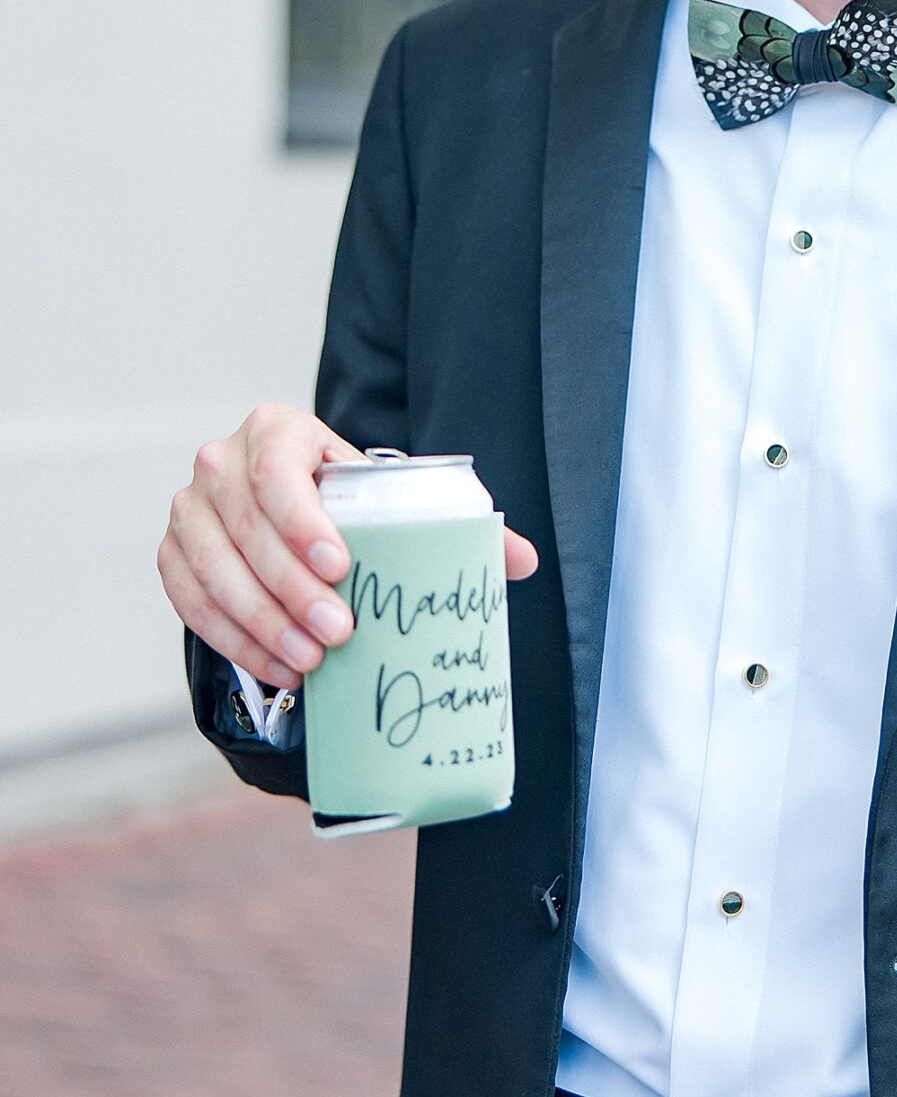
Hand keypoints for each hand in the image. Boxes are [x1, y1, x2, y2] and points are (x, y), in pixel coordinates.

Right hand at [157, 406, 539, 687]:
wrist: (291, 510)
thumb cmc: (350, 502)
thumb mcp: (393, 499)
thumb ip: (458, 525)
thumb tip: (524, 561)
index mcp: (279, 430)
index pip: (279, 469)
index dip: (301, 519)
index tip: (341, 567)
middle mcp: (222, 460)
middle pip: (246, 526)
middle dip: (290, 588)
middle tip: (337, 634)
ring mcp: (190, 508)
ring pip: (212, 567)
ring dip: (260, 621)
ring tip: (311, 662)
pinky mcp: (172, 553)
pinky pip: (190, 600)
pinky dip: (232, 638)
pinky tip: (276, 666)